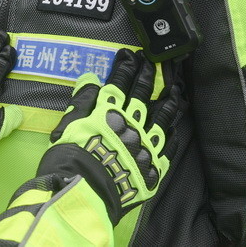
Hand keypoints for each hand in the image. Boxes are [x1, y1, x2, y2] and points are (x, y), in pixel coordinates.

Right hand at [36, 49, 184, 223]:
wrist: (86, 192)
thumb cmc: (71, 157)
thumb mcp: (68, 124)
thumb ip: (82, 101)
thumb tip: (90, 78)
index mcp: (109, 111)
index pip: (120, 83)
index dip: (126, 67)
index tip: (132, 54)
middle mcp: (131, 123)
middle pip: (143, 95)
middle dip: (148, 76)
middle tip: (154, 63)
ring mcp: (145, 144)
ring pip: (163, 117)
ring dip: (170, 102)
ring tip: (176, 91)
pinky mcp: (154, 166)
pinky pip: (168, 147)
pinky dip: (172, 135)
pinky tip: (175, 129)